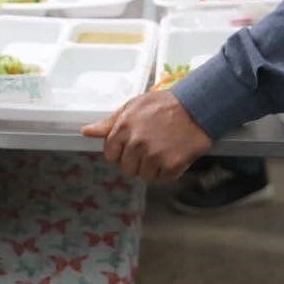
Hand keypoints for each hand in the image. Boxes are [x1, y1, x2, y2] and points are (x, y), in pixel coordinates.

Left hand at [81, 91, 211, 180]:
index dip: (120, 152)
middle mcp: (136, 143)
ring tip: (163, 149)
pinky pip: (163, 178)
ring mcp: (154, 155)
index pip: (110, 154)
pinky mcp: (172, 165)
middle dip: (136, 161)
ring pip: (144, 176)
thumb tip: (86, 131)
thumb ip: (110, 122)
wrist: (197, 107)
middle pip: (126, 168)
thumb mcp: (133, 106)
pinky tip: (173, 154)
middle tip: (150, 147)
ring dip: (153, 167)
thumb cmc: (164, 104)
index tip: (130, 147)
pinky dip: (169, 170)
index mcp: (124, 128)